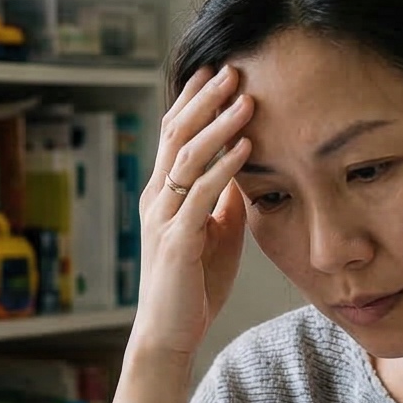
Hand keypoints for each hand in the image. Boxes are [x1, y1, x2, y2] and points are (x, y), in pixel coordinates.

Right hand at [133, 66, 255, 358]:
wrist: (170, 334)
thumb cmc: (193, 285)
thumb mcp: (215, 232)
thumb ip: (224, 199)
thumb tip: (244, 167)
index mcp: (163, 194)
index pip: (174, 134)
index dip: (193, 100)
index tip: (217, 70)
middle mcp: (157, 199)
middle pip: (176, 135)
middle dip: (204, 100)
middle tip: (232, 69)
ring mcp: (163, 219)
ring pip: (187, 158)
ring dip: (218, 126)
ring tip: (245, 99)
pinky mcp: (175, 241)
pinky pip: (201, 195)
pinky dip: (225, 168)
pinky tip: (246, 147)